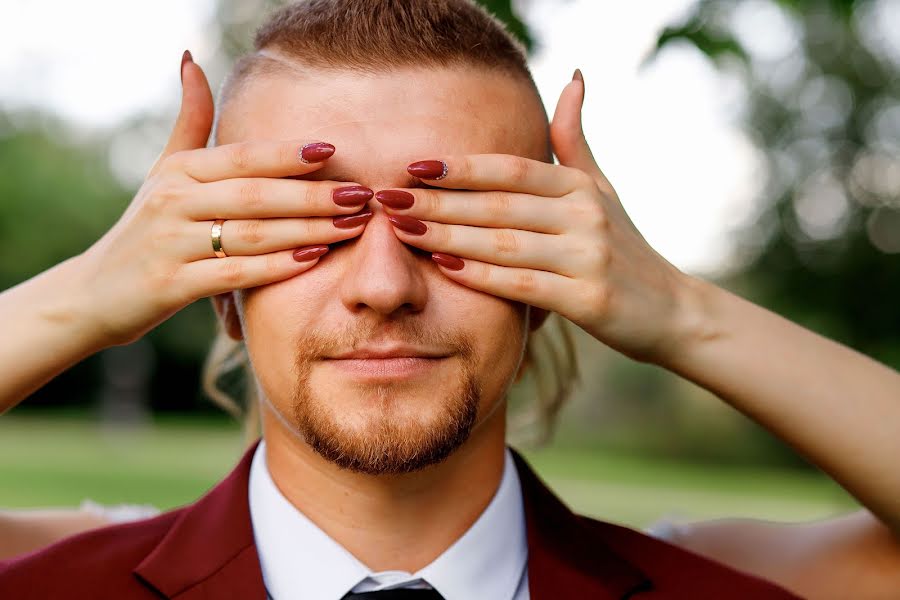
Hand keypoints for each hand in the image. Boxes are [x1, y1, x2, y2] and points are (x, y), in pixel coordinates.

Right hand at [73, 53, 373, 345]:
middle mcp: (173, 202)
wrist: (95, 293)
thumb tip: (192, 59)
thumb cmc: (146, 228)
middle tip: (361, 195)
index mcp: (179, 171)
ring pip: (252, 234)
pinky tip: (312, 260)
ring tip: (350, 226)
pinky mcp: (171, 286)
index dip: (287, 154)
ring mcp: (171, 244)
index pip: (242, 157)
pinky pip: (234, 275)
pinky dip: (275, 268)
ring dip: (307, 230)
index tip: (333, 151)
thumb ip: (190, 122)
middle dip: (313, 194)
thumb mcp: (164, 172)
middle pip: (255, 195)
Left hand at [377, 72, 693, 362]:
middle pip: (497, 205)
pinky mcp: (589, 300)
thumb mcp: (602, 190)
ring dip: (447, 237)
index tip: (412, 167)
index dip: (460, 167)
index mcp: (579, 187)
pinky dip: (481, 277)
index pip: (510, 170)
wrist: (672, 311)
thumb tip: (573, 77)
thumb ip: (575, 141)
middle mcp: (585, 215)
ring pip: (503, 243)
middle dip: (438, 202)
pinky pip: (522, 285)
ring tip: (402, 230)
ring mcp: (588, 258)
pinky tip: (444, 268)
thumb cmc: (624, 247)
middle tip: (387, 199)